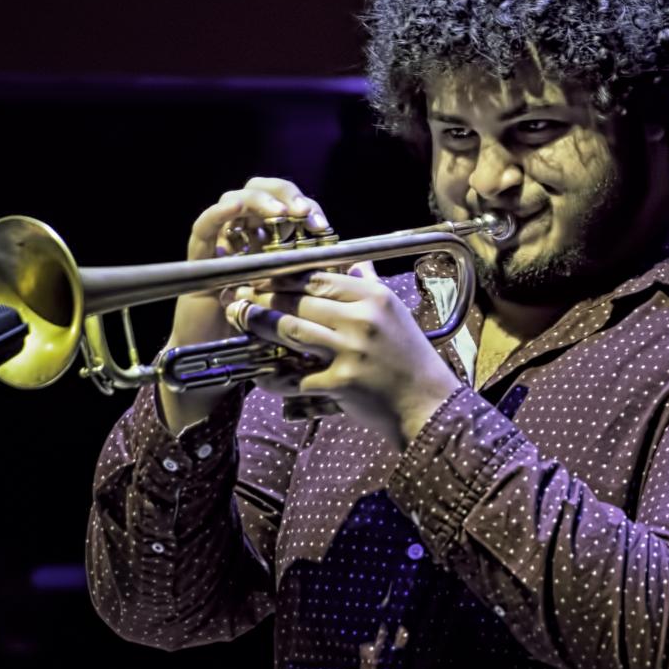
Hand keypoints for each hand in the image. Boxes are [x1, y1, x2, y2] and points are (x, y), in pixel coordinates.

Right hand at [160, 178, 330, 432]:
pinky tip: (236, 208)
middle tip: (304, 213)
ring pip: (236, 200)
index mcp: (274, 243)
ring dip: (260, 201)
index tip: (324, 228)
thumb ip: (322, 284)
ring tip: (280, 212)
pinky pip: (204, 228)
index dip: (308, 210)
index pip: (290, 209)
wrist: (222, 362)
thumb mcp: (300, 306)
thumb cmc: (264, 335)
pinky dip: (219, 214)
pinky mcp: (199, 258)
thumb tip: (361, 265)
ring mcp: (222, 243)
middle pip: (263, 193)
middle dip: (286, 197)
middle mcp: (248, 237)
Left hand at [229, 263, 460, 446]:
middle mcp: (362, 319)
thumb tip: (356, 264)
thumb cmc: (411, 358)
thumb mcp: (396, 313)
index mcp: (373, 297)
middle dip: (263, 299)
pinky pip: (298, 377)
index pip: (317, 279)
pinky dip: (276, 377)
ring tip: (241, 320)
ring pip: (292, 331)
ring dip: (260, 326)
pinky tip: (260, 374)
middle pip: (299, 302)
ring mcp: (351, 351)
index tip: (259, 278)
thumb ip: (371, 286)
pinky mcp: (341, 383)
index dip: (282, 278)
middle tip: (239, 298)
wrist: (429, 403)